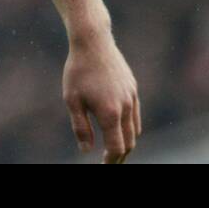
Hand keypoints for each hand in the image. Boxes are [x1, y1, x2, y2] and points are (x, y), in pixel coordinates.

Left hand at [63, 27, 140, 162]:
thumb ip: (80, 127)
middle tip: (110, 162)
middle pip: (129, 142)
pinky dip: (131, 127)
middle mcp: (125, 107)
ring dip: (127, 142)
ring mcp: (132, 97)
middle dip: (121, 155)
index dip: (111, 161)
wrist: (93, 42)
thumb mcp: (72, 100)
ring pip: (136, 129)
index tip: (104, 165)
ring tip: (116, 150)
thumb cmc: (78, 71)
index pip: (116, 147)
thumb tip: (86, 150)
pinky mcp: (133, 88)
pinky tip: (121, 128)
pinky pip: (136, 114)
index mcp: (110, 113)